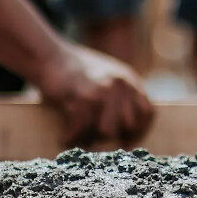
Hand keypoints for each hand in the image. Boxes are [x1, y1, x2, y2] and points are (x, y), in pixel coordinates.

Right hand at [36, 44, 154, 147]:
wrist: (49, 55)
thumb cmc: (75, 73)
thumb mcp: (107, 77)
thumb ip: (121, 97)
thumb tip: (126, 131)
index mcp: (129, 80)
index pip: (148, 113)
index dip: (139, 131)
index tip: (126, 142)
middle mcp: (121, 84)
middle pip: (127, 125)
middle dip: (112, 137)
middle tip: (95, 141)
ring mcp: (103, 89)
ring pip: (106, 130)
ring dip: (91, 138)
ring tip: (79, 139)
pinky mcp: (83, 96)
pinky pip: (82, 127)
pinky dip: (71, 136)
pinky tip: (64, 137)